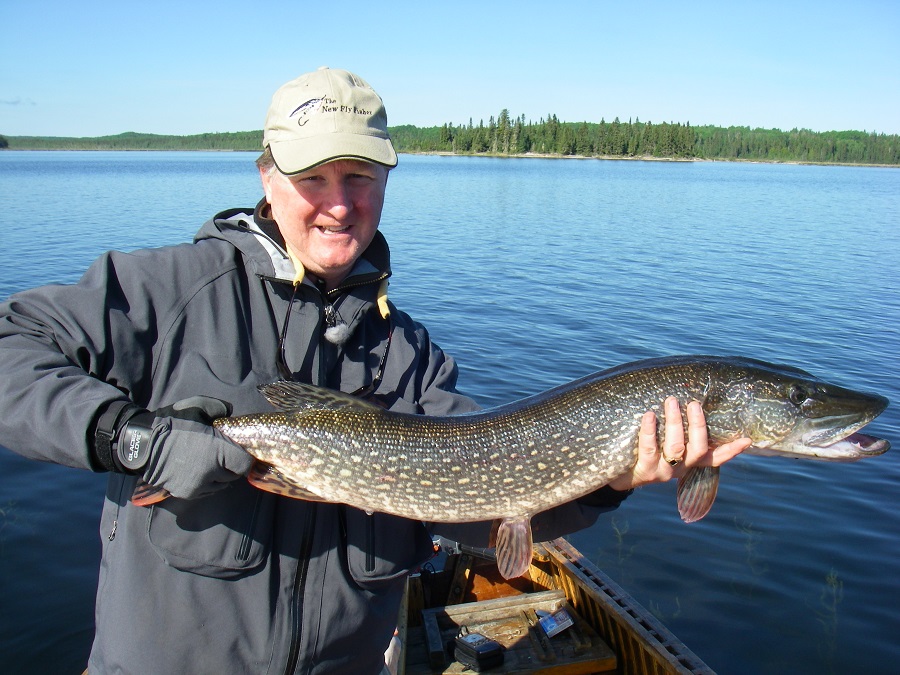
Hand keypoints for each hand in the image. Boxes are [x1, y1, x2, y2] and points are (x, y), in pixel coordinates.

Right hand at [122, 396, 252, 499]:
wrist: (141, 444)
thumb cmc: (172, 422)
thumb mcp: (198, 405)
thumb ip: (220, 408)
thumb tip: (230, 414)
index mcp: (218, 451)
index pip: (245, 464)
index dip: (246, 458)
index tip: (240, 453)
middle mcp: (211, 472)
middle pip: (232, 475)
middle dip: (230, 466)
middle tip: (222, 455)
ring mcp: (198, 485)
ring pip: (219, 485)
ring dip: (218, 476)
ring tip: (208, 462)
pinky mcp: (185, 493)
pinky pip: (204, 491)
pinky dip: (205, 483)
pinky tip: (197, 470)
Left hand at [608, 396, 750, 490]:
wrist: (613, 473)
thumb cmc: (640, 449)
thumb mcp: (661, 441)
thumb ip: (676, 428)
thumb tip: (684, 396)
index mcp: (688, 462)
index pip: (715, 458)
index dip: (732, 450)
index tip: (747, 439)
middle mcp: (679, 469)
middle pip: (697, 449)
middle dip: (697, 425)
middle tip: (693, 403)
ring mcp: (662, 472)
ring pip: (676, 448)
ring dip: (675, 423)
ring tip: (671, 401)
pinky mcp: (643, 472)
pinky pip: (649, 449)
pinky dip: (649, 430)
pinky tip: (649, 415)